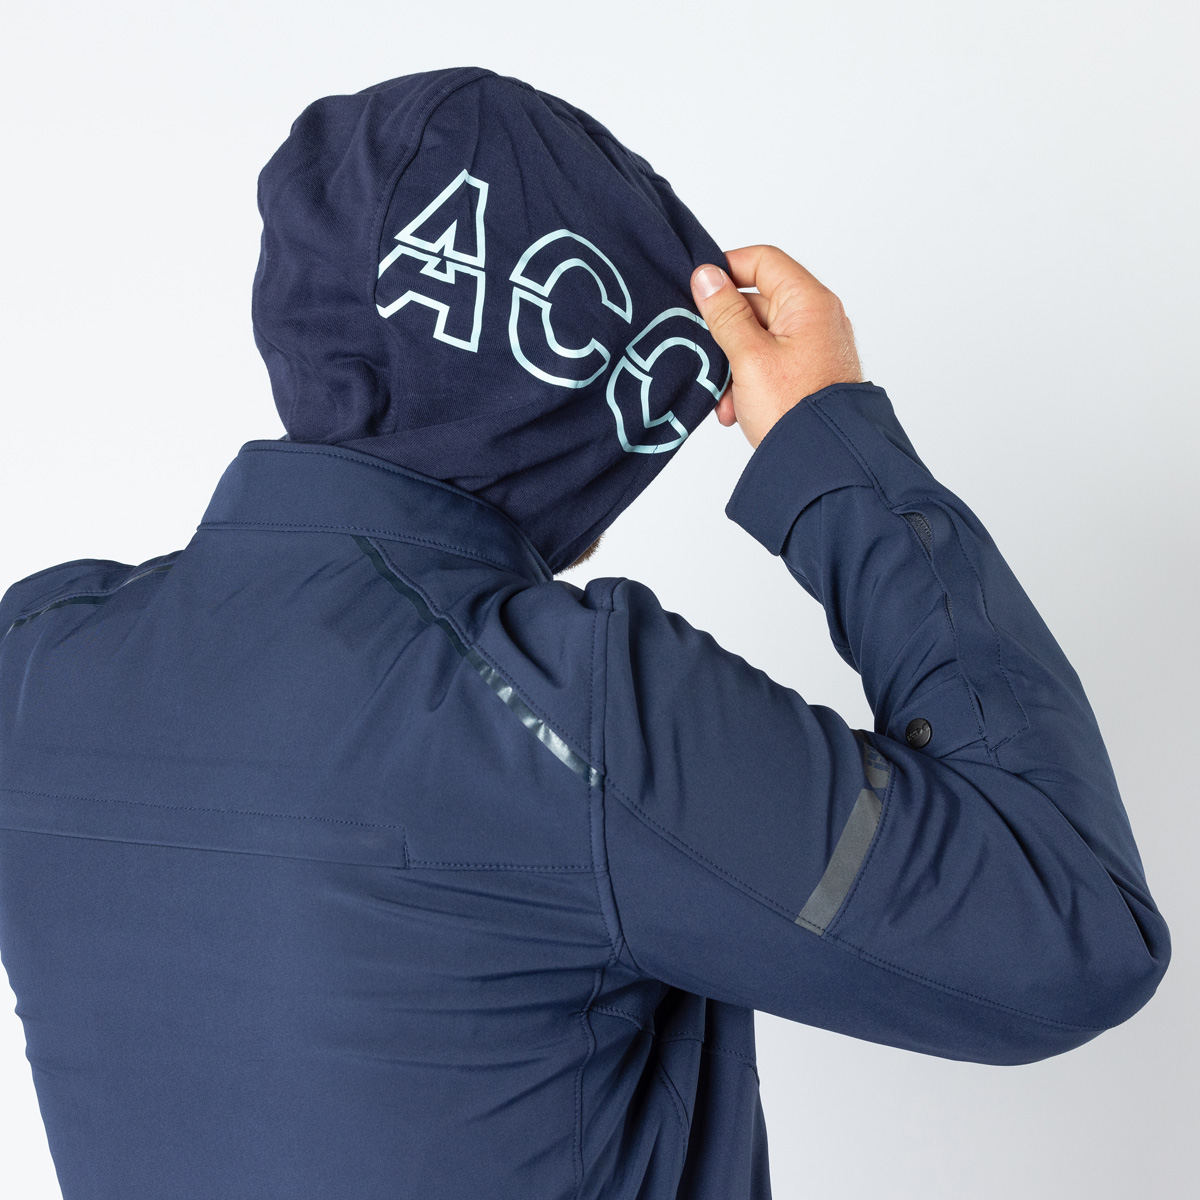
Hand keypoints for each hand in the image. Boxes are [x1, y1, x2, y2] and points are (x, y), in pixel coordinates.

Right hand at [690, 245, 862, 448]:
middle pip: (756, 303)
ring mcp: (812, 347)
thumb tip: (706, 275)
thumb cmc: (794, 409)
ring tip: (725, 396)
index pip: (762, 261)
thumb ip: (725, 314)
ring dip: (732, 365)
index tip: (698, 291)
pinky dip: (747, 382)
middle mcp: (815, 318)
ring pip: (757, 339)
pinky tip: (736, 410)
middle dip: (725, 333)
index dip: (727, 269)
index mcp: (808, 302)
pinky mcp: (806, 373)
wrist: (826, 463)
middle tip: (706, 355)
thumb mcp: (748, 357)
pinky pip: (768, 364)